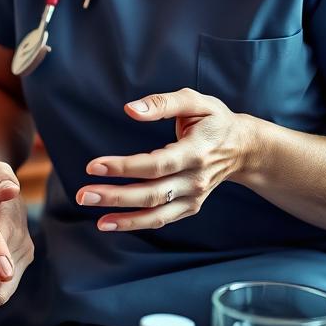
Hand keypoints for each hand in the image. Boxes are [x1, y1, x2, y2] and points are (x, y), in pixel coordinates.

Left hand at [76, 88, 252, 231]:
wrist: (243, 148)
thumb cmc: (213, 120)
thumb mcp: (194, 101)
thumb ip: (162, 103)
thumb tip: (130, 110)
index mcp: (196, 151)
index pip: (156, 164)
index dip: (124, 167)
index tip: (94, 166)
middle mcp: (196, 179)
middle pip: (152, 193)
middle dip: (115, 196)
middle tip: (82, 195)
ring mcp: (194, 196)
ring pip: (156, 213)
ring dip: (124, 218)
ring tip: (94, 217)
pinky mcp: (190, 206)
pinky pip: (161, 220)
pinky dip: (136, 224)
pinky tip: (109, 222)